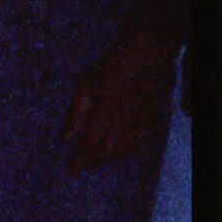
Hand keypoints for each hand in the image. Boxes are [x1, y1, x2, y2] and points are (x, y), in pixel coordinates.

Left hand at [64, 28, 179, 172]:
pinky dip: (128, 150)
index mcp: (107, 108)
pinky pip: (141, 141)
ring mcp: (143, 118)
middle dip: (93, 162)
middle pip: (108, 151)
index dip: (80, 160)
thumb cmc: (113, 64)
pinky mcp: (155, 116)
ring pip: (126, 149)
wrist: (148, 50)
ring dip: (108, 158)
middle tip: (81, 165)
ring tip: (95, 160)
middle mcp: (127, 117)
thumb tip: (66, 139)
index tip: (72, 171)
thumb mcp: (86, 84)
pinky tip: (117, 150)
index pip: (91, 144)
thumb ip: (76, 113)